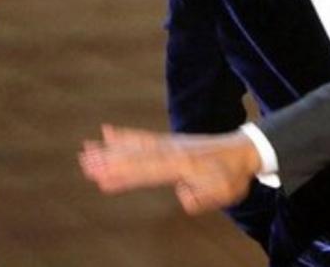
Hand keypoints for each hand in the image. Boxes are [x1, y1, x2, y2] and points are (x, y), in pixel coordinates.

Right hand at [79, 124, 260, 214]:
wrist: (244, 151)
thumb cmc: (233, 176)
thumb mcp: (224, 193)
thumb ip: (203, 197)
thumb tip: (183, 196)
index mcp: (184, 165)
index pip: (149, 171)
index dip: (126, 175)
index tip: (103, 178)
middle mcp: (174, 151)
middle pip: (137, 157)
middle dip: (110, 161)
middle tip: (84, 163)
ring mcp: (171, 144)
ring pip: (137, 146)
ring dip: (111, 149)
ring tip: (87, 149)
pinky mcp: (171, 142)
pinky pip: (145, 138)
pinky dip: (126, 135)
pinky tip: (108, 132)